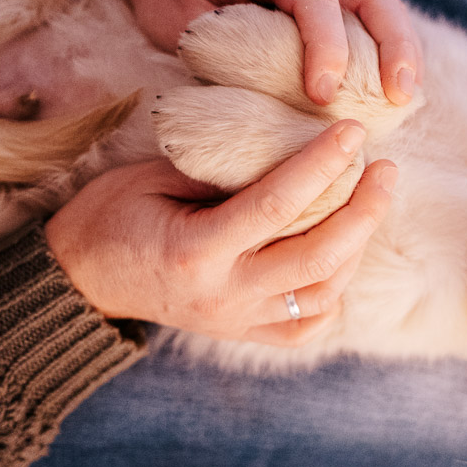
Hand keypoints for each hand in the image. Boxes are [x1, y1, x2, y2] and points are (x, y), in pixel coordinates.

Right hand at [45, 121, 396, 344]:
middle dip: (364, 210)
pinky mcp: (244, 335)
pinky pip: (307, 322)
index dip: (323, 164)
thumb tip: (289, 149)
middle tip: (385, 169)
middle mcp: (226, 294)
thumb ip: (219, 170)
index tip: (353, 132)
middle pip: (318, 256)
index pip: (279, 204)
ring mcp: (238, 321)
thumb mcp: (154, 178)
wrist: (81, 281)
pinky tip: (343, 254)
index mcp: (197, 250)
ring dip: (357, 246)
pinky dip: (334, 289)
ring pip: (323, 293)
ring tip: (371, 202)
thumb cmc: (113, 216)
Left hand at [113, 0, 423, 105]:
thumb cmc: (174, 0)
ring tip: (408, 95)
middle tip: (399, 94)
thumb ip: (222, 53)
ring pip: (380, 0)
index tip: (323, 96)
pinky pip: (372, 15)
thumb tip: (258, 109)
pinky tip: (397, 86)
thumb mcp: (184, 25)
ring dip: (401, 46)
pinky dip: (391, 47)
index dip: (326, 47)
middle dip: (390, 43)